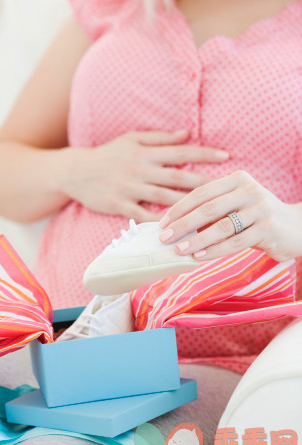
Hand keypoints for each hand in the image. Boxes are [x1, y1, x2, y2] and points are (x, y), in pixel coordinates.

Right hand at [60, 130, 228, 221]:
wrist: (76, 171)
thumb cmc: (107, 154)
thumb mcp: (131, 139)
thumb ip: (159, 138)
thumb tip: (187, 134)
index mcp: (146, 153)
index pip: (180, 151)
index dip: (204, 153)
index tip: (226, 156)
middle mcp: (141, 170)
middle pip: (178, 177)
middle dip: (204, 181)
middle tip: (227, 188)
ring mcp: (131, 189)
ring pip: (165, 198)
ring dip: (188, 205)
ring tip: (209, 212)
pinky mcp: (120, 205)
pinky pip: (144, 215)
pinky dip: (160, 222)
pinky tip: (177, 229)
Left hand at [159, 170, 301, 261]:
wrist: (297, 227)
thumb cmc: (256, 218)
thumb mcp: (235, 206)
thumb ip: (212, 211)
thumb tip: (175, 227)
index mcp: (237, 180)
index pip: (201, 193)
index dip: (179, 208)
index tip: (162, 223)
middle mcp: (249, 190)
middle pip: (208, 209)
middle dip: (182, 225)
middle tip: (165, 238)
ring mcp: (260, 209)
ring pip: (221, 227)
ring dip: (196, 240)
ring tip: (179, 250)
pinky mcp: (268, 229)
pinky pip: (235, 242)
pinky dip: (214, 250)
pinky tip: (199, 257)